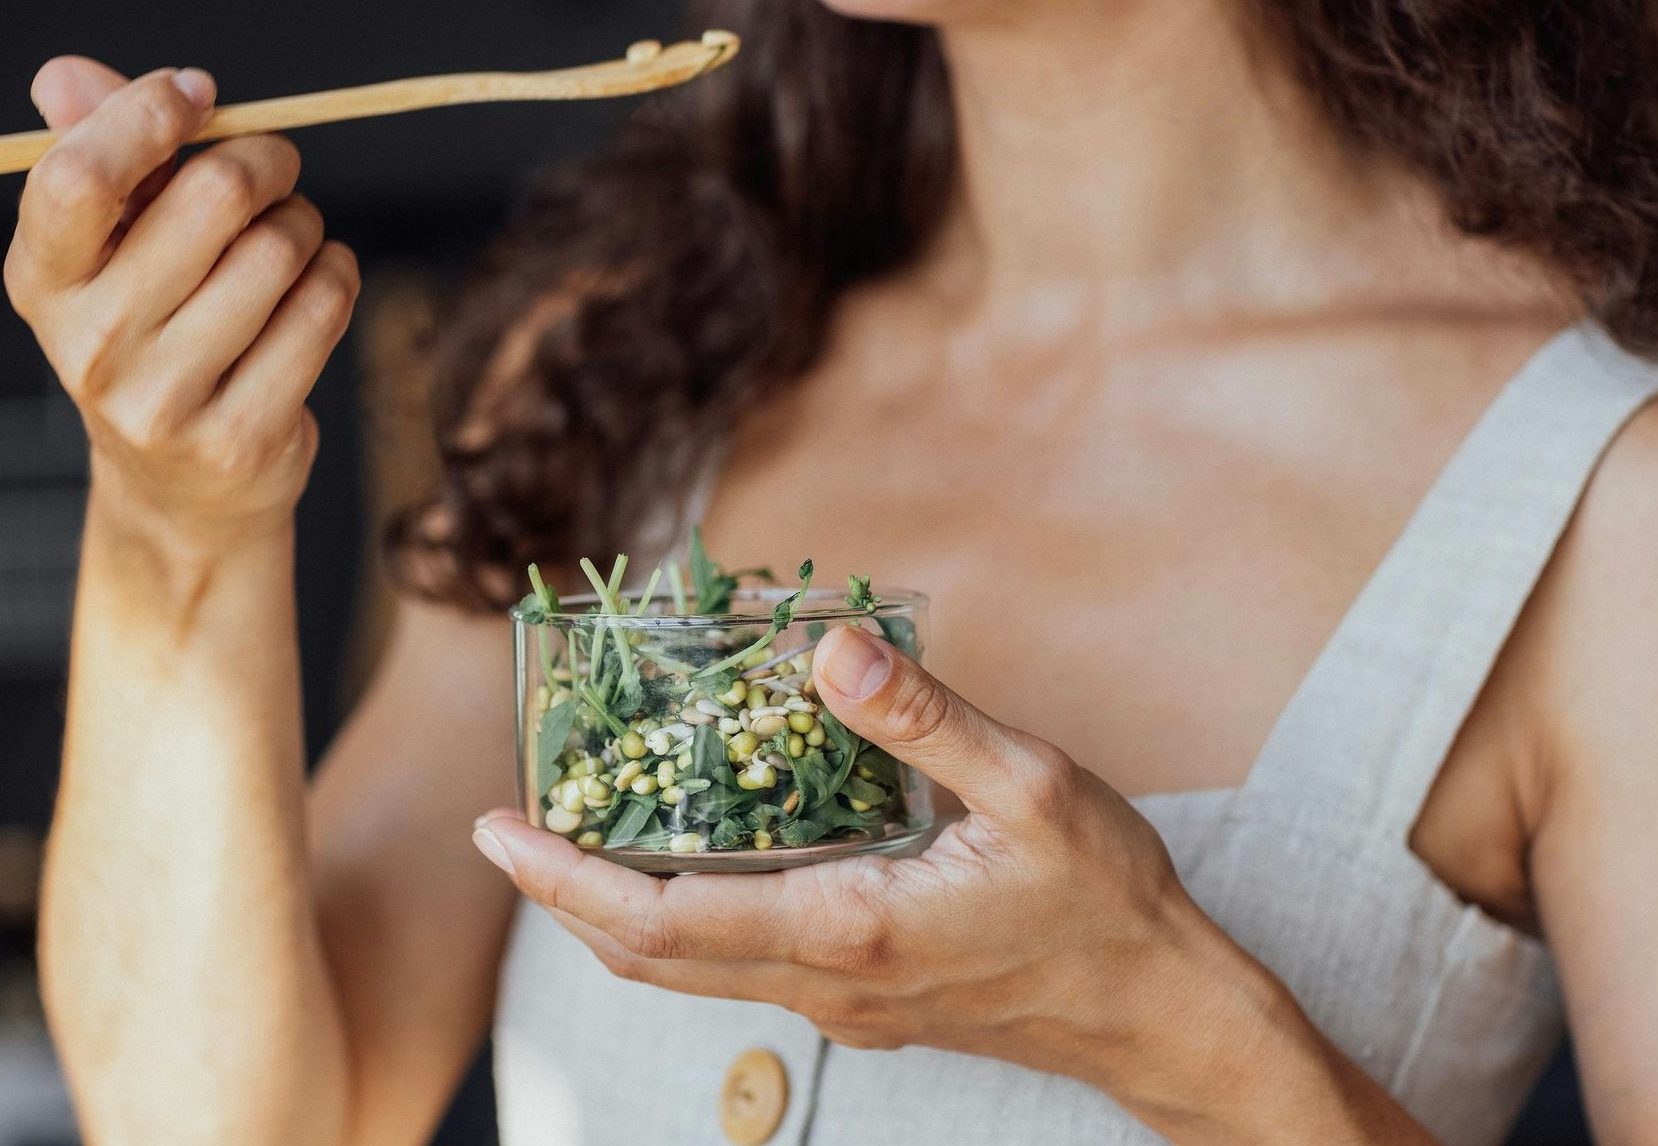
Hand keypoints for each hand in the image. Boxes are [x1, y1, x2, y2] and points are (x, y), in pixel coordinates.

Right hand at [5, 58, 358, 555]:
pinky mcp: (240, 437)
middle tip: (276, 167)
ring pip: (279, 250)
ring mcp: (165, 401)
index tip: (198, 94)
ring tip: (291, 241)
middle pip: (210, 196)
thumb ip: (95, 151)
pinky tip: (316, 288)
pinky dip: (337, 276)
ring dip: (305, 224)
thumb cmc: (150, 335)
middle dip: (264, 161)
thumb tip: (65, 77)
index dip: (148, 114)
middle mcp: (91, 345)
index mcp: (42, 282)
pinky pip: (322, 309)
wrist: (179, 492)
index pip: (77, 177)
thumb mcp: (108, 250)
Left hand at [473, 624, 1320, 1136]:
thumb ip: (923, 716)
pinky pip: (742, 966)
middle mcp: (826, 978)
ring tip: (579, 838)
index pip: (661, 919)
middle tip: (510, 830)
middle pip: (650, 956)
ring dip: (619, 912)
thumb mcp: (1029, 787)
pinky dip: (685, 920)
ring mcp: (842, 1001)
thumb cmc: (1104, 903)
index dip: (565, 878)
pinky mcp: (866, 1000)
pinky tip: (695, 862)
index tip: (499, 831)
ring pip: (691, 970)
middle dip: (564, 897)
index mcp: (848, 926)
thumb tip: (827, 645)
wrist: (1158, 1011)